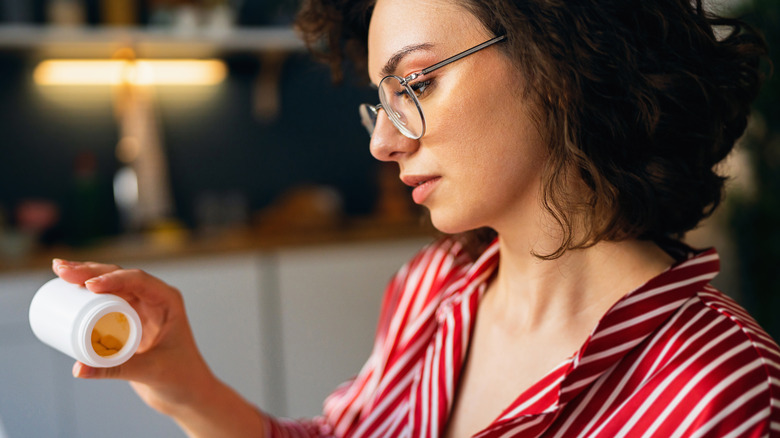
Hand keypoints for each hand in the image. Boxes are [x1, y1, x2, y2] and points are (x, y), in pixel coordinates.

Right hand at [51, 258, 215, 415]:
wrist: (187, 391)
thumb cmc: (180, 378)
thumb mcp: (150, 371)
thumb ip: (115, 370)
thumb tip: (77, 369)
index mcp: (168, 301)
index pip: (139, 281)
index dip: (113, 278)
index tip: (88, 286)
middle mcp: (154, 299)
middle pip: (120, 277)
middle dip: (91, 271)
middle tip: (61, 269)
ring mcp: (141, 308)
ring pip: (111, 285)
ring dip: (87, 276)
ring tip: (60, 270)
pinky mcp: (128, 321)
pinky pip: (106, 300)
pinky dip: (88, 293)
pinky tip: (69, 285)